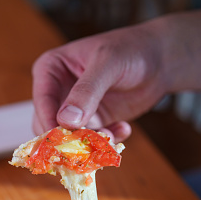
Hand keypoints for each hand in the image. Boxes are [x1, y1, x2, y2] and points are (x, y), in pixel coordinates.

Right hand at [32, 22, 165, 141]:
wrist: (158, 61)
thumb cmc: (130, 51)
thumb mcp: (108, 64)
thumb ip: (87, 91)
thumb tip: (66, 121)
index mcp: (50, 70)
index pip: (42, 103)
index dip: (50, 125)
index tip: (66, 143)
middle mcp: (57, 92)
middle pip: (49, 127)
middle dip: (69, 140)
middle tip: (89, 148)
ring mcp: (74, 110)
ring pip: (70, 139)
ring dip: (90, 144)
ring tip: (113, 136)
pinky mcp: (92, 123)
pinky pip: (90, 143)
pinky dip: (106, 142)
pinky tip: (124, 128)